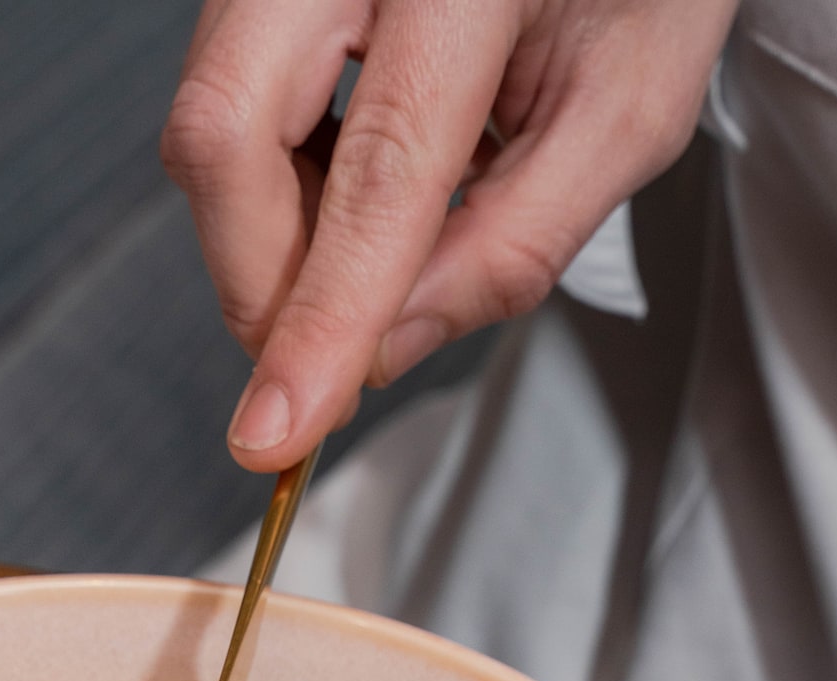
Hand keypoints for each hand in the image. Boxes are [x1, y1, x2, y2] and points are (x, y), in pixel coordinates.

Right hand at [162, 0, 738, 468]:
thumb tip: (385, 351)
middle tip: (323, 355)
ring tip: (371, 242)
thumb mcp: (628, 106)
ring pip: (209, 123)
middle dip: (260, 280)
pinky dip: (271, 182)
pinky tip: (345, 187)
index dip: (323, 317)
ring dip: (271, 232)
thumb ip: (516, 240)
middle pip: (225, 134)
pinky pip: (223, 96)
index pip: (377, 171)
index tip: (278, 428)